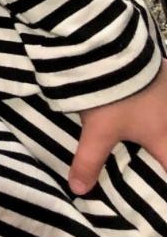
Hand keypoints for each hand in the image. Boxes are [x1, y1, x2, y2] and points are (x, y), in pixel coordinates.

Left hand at [68, 66, 166, 194]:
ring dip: (162, 125)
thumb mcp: (99, 131)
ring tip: (147, 129)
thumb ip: (89, 161)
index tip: (160, 188)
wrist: (115, 47)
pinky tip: (151, 101)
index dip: (166, 182)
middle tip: (153, 153)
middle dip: (162, 149)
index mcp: (164, 137)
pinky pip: (165, 96)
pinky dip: (161, 103)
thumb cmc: (114, 96)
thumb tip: (78, 190)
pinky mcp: (165, 72)